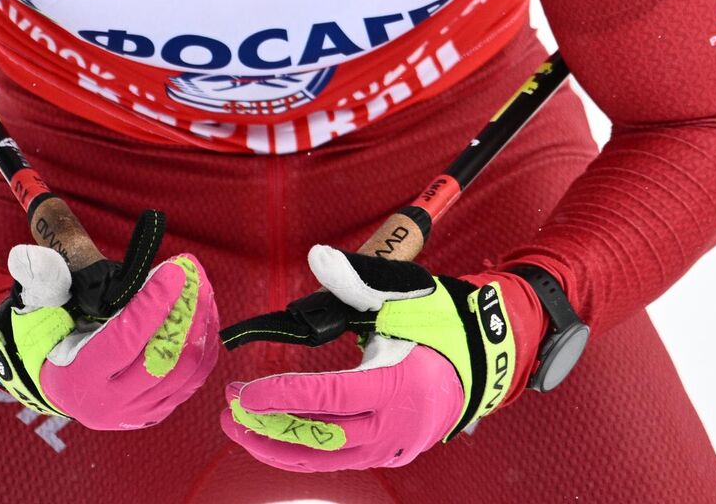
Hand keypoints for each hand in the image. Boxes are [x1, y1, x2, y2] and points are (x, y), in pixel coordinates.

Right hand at [0, 234, 218, 430]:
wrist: (55, 380)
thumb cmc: (47, 336)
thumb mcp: (36, 307)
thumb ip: (41, 280)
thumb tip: (28, 255)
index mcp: (77, 378)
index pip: (125, 340)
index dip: (154, 304)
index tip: (175, 269)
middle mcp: (109, 404)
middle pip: (163, 358)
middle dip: (184, 310)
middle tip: (193, 272)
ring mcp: (136, 413)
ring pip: (185, 370)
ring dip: (201, 324)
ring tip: (201, 286)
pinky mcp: (157, 410)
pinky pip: (193, 379)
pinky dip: (204, 343)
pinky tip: (205, 311)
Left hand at [221, 246, 523, 470]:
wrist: (484, 361)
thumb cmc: (443, 327)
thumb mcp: (403, 297)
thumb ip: (356, 282)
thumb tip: (319, 257)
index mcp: (393, 387)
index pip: (325, 398)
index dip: (280, 397)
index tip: (245, 393)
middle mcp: (390, 427)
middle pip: (317, 438)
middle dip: (266, 427)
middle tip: (230, 408)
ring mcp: (389, 446)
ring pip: (323, 457)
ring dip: (276, 446)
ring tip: (240, 428)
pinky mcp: (386, 453)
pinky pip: (336, 460)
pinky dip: (302, 450)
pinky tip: (274, 436)